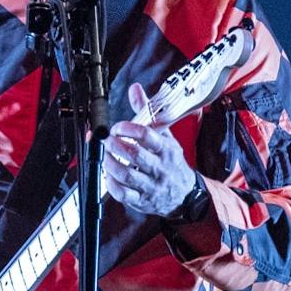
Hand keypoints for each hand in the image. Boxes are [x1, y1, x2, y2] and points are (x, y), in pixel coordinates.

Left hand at [103, 83, 199, 216]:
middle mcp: (159, 167)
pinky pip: (123, 194)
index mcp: (166, 149)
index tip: (117, 127)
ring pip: (127, 175)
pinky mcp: (142, 200)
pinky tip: (108, 174)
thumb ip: (147, 112)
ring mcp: (151, 185)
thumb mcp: (164, 135)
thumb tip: (135, 89)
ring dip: (110, 163)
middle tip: (106, 140)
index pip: (147, 135)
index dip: (127, 128)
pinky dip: (111, 184)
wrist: (185, 194)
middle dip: (114, 144)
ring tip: (105, 155)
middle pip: (134, 154)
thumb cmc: (171, 162)